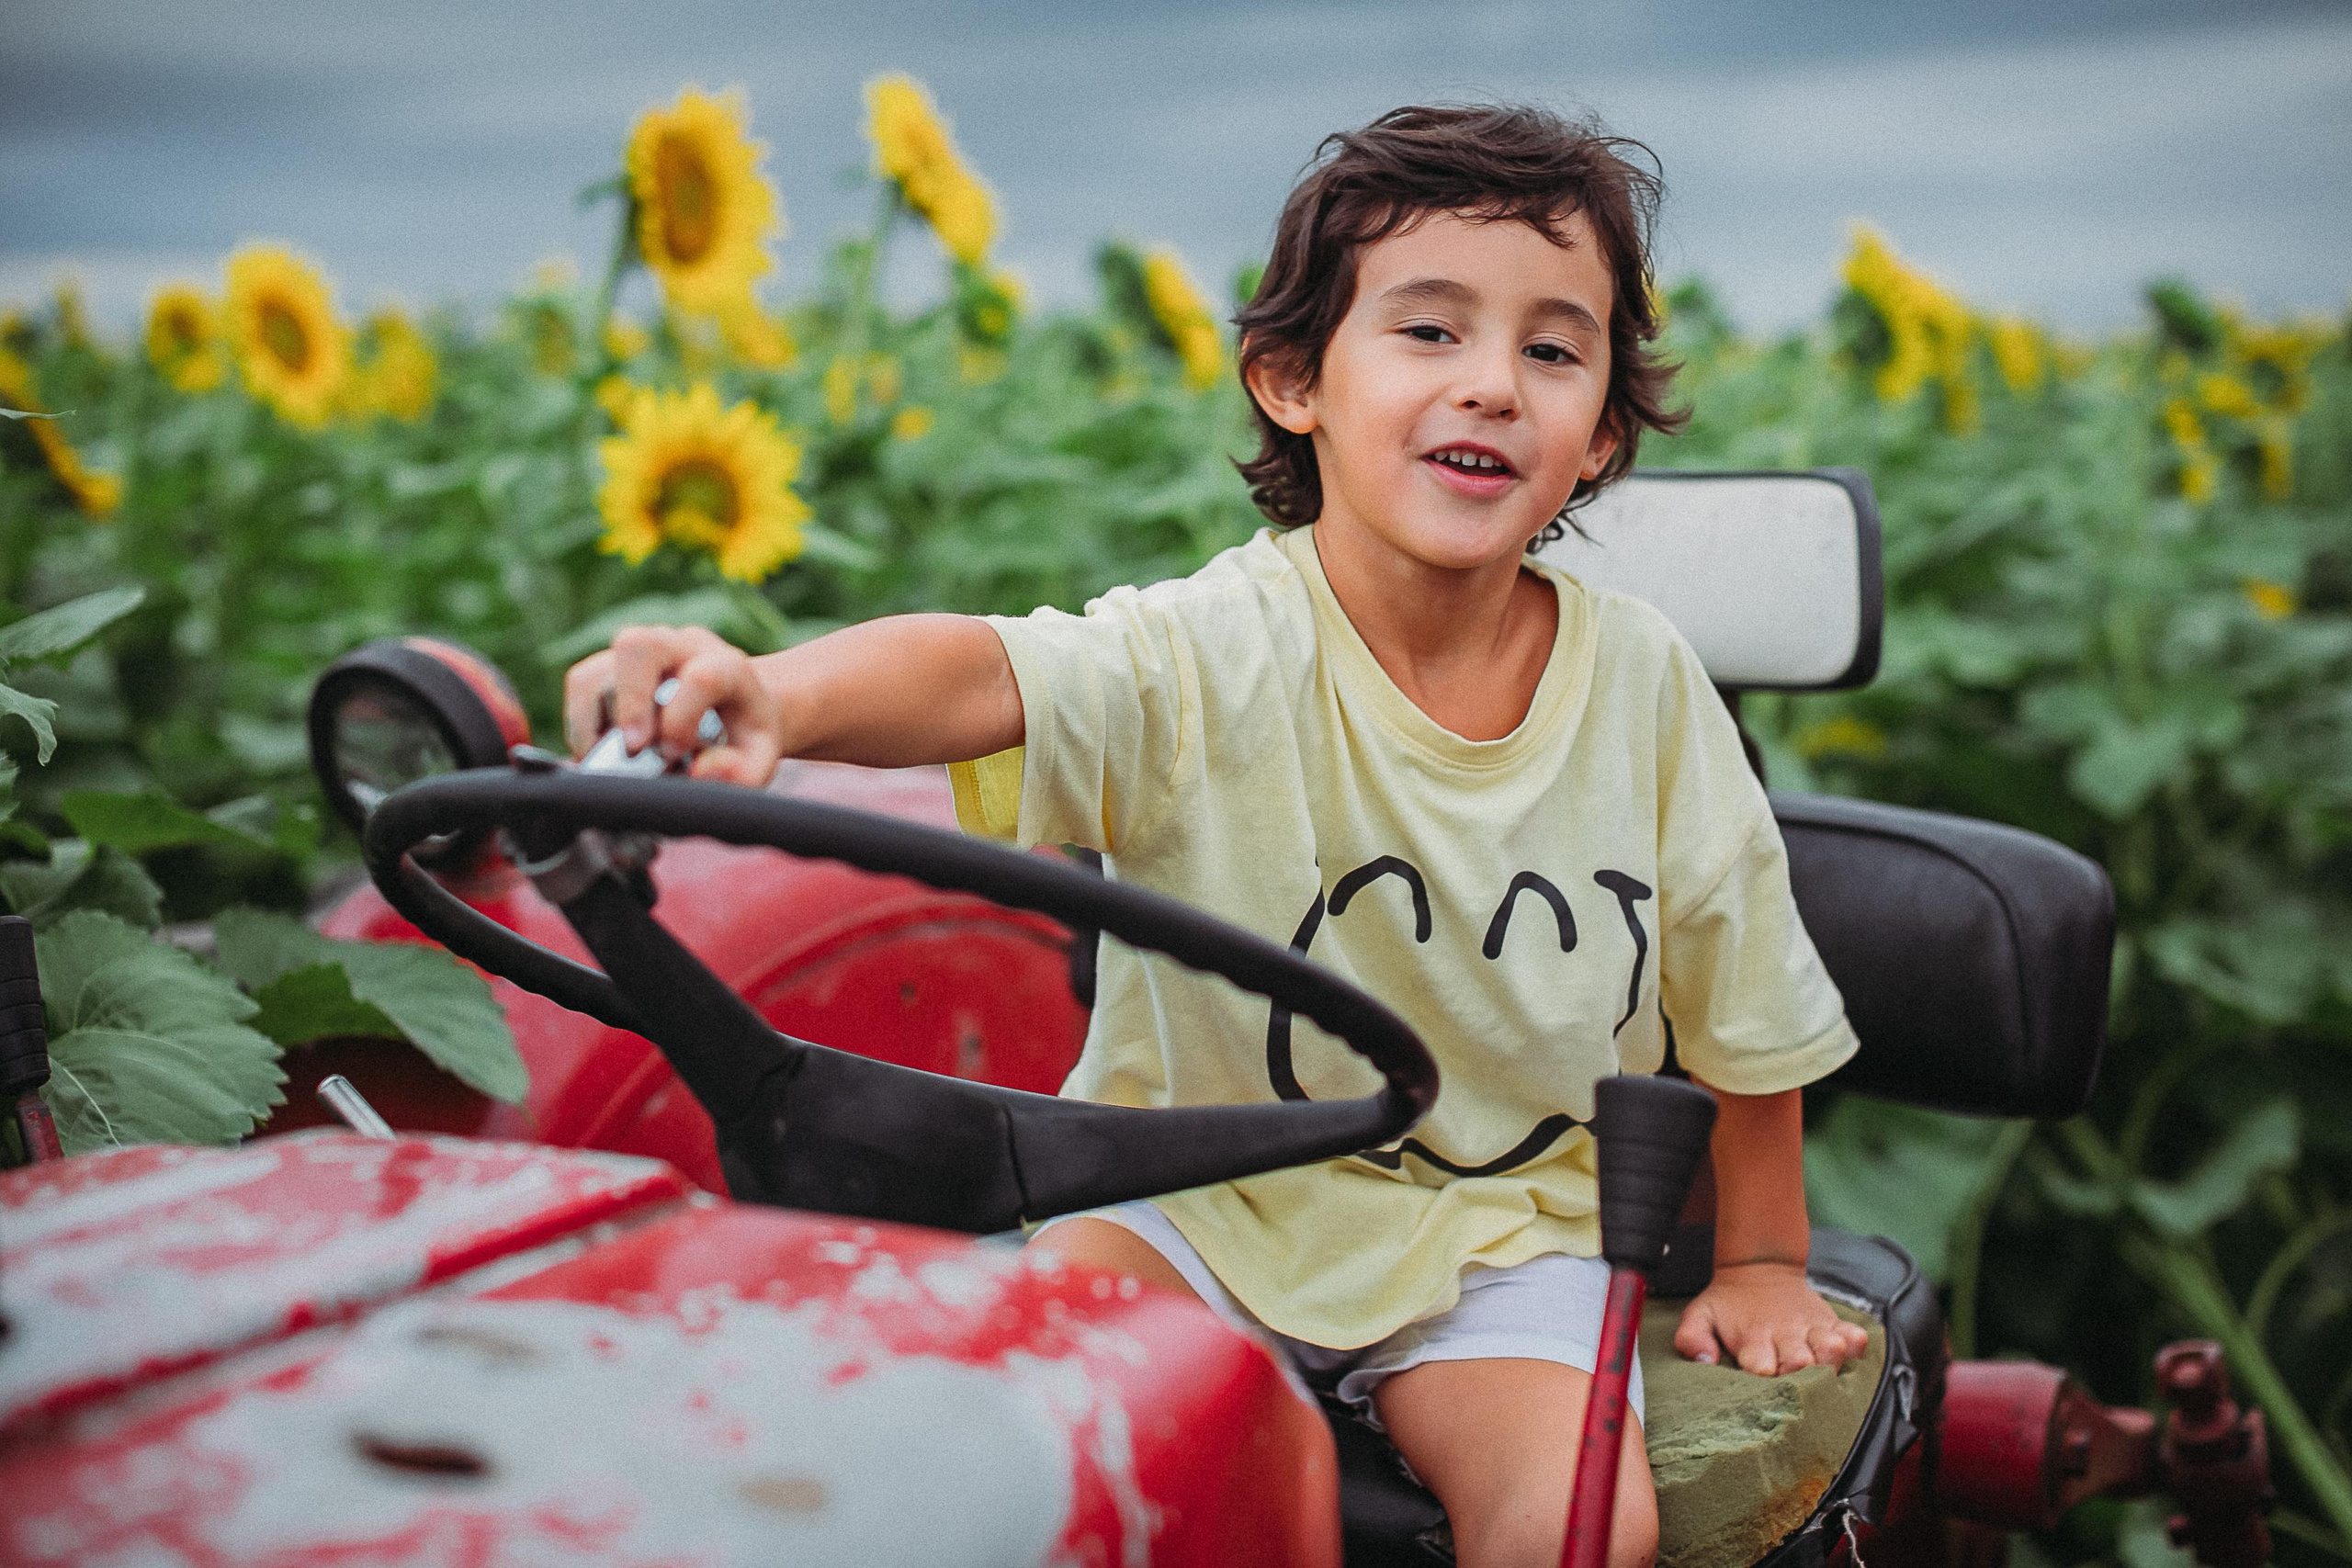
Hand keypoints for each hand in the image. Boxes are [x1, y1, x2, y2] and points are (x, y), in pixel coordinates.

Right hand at [562, 624, 786, 787]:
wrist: (732, 709)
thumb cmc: (742, 738)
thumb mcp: (758, 760)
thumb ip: (740, 772)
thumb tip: (700, 771)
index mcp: (727, 665)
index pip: (702, 677)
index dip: (682, 719)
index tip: (675, 754)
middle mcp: (680, 647)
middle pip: (638, 646)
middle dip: (628, 702)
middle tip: (633, 749)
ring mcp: (641, 654)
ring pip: (595, 672)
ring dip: (595, 724)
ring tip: (615, 761)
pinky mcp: (610, 665)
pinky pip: (579, 686)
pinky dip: (581, 726)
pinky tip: (604, 753)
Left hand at [1672, 1261, 1870, 1374]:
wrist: (1759, 1270)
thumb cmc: (1728, 1304)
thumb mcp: (1700, 1314)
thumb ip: (1693, 1337)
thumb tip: (1704, 1360)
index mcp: (1753, 1337)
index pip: (1762, 1368)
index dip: (1763, 1380)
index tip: (1760, 1383)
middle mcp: (1785, 1334)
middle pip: (1802, 1364)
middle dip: (1799, 1378)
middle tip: (1792, 1383)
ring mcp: (1811, 1328)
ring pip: (1832, 1350)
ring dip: (1830, 1364)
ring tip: (1821, 1370)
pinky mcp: (1831, 1322)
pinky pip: (1855, 1336)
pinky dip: (1855, 1347)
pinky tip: (1846, 1353)